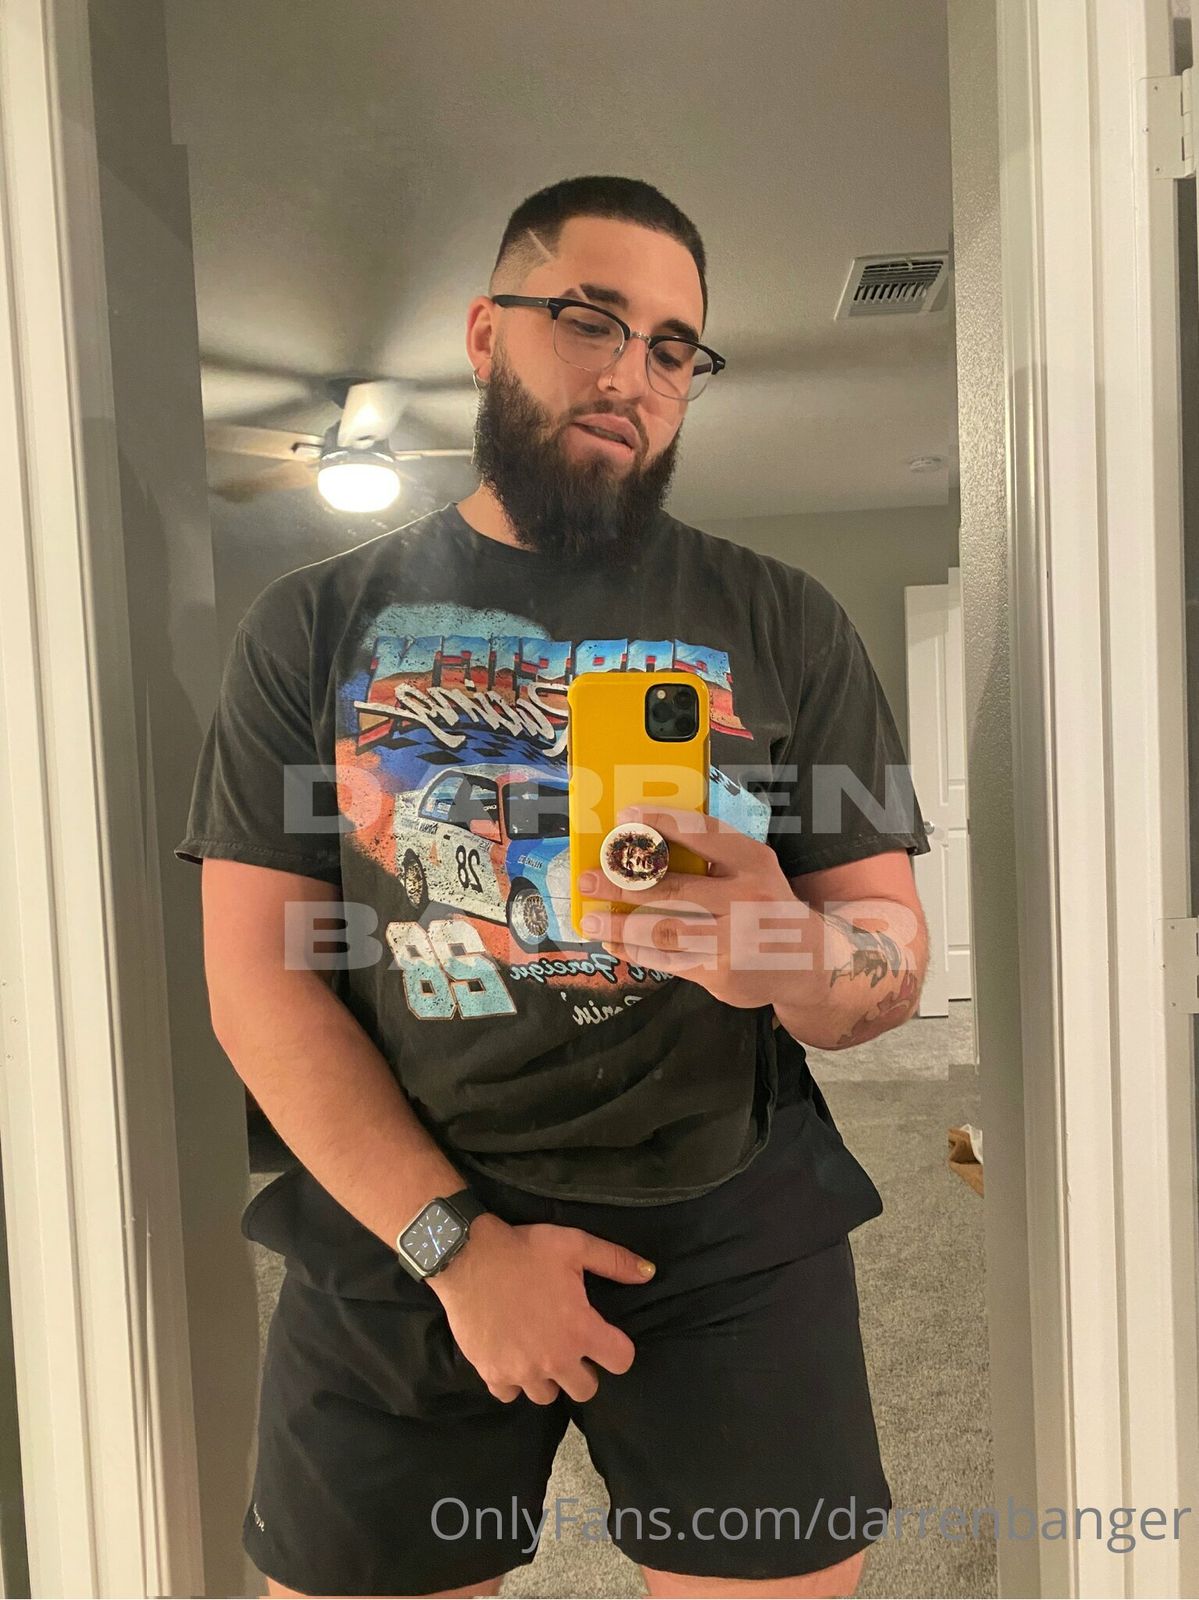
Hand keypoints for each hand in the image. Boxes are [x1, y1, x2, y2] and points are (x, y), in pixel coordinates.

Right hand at [428, 1213, 653, 1404]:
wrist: (468, 1257)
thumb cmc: (525, 1250)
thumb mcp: (575, 1244)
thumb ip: (615, 1261)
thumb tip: (650, 1273)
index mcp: (580, 1330)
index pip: (621, 1361)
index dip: (618, 1349)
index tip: (605, 1337)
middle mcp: (555, 1360)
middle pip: (585, 1390)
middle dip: (583, 1370)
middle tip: (570, 1345)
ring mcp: (522, 1371)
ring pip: (547, 1397)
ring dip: (548, 1378)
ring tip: (540, 1351)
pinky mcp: (492, 1374)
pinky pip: (510, 1395)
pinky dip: (513, 1381)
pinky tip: (512, 1357)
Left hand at [577, 804, 813, 1009]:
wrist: (808, 961)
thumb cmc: (764, 904)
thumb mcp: (752, 871)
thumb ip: (710, 859)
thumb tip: (642, 848)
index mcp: (753, 862)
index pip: (702, 834)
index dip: (661, 823)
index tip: (624, 816)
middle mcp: (747, 899)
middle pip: (673, 888)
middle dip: (622, 882)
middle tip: (587, 878)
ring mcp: (735, 940)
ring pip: (664, 930)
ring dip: (621, 924)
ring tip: (591, 917)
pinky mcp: (722, 973)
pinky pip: (669, 961)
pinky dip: (636, 951)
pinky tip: (615, 942)